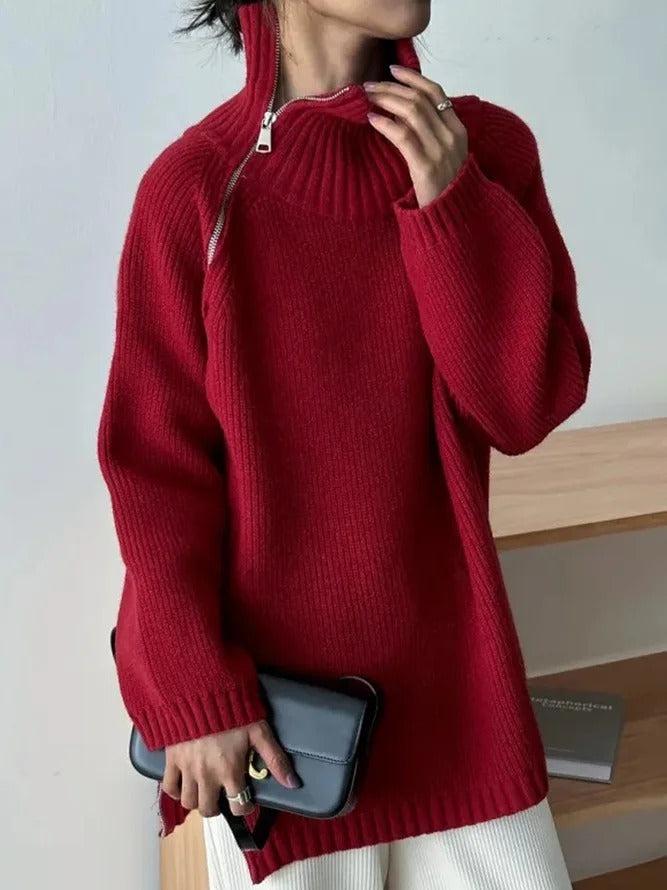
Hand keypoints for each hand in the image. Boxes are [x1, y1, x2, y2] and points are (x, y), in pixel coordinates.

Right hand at [161, 719, 299, 817]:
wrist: (201, 691)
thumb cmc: (233, 709)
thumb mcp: (259, 732)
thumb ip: (275, 759)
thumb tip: (293, 783)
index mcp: (230, 770)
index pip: (238, 805)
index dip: (244, 807)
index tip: (245, 800)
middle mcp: (207, 775)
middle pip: (209, 810)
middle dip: (218, 808)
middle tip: (223, 796)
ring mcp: (187, 769)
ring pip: (188, 803)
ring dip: (198, 800)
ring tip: (205, 790)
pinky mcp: (171, 760)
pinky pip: (169, 788)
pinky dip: (175, 790)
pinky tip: (185, 783)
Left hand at [364, 64, 467, 207]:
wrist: (449, 218)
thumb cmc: (442, 189)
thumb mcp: (443, 156)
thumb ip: (431, 134)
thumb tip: (404, 111)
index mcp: (458, 130)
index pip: (436, 92)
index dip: (413, 78)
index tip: (392, 69)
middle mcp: (451, 136)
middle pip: (420, 99)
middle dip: (392, 87)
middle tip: (370, 85)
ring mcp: (440, 151)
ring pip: (412, 112)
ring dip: (386, 100)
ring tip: (368, 98)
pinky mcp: (426, 166)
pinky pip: (403, 136)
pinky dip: (385, 123)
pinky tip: (372, 119)